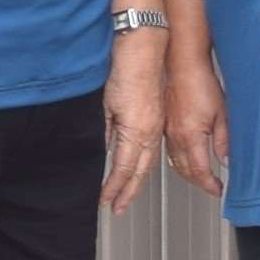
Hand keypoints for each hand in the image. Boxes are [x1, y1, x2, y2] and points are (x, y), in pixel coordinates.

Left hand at [101, 31, 166, 214]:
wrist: (145, 51)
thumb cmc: (125, 72)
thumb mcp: (105, 105)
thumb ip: (104, 131)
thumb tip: (101, 151)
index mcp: (136, 132)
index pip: (122, 169)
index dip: (112, 188)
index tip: (105, 200)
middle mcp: (150, 133)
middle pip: (139, 172)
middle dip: (128, 192)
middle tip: (118, 208)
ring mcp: (157, 126)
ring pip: (148, 162)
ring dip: (137, 181)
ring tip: (127, 194)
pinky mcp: (158, 119)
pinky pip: (153, 149)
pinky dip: (144, 164)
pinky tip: (138, 167)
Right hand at [162, 44, 231, 195]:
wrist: (182, 64)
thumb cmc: (201, 83)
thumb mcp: (222, 114)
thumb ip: (224, 140)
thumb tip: (226, 160)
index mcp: (191, 136)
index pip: (200, 171)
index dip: (210, 185)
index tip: (219, 190)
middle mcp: (176, 137)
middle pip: (186, 171)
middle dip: (199, 183)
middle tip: (211, 187)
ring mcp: (167, 132)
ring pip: (174, 163)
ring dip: (187, 175)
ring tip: (199, 178)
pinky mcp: (163, 125)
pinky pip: (168, 152)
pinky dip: (177, 162)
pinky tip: (184, 160)